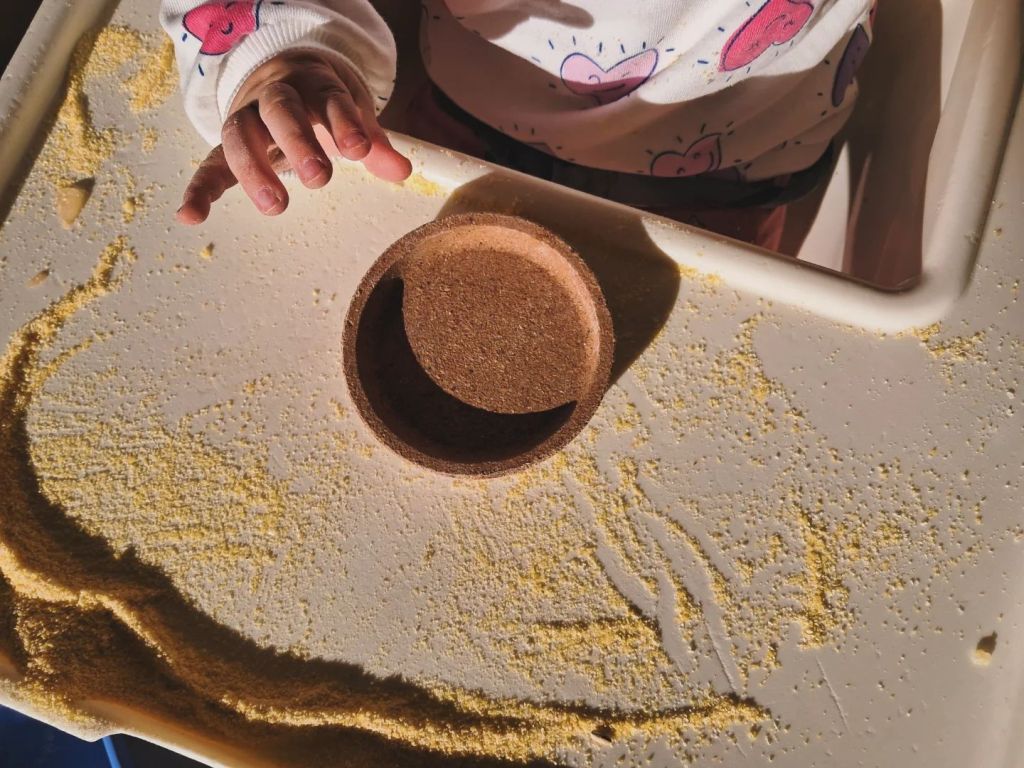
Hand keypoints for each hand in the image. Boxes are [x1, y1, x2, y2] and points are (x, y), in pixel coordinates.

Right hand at [177, 51, 411, 224]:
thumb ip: (374, 143)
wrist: (283, 75)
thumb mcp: (352, 115)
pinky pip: (209, 163)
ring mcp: (247, 118)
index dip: (343, 122)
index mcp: (312, 83)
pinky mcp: (227, 146)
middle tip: (320, 178)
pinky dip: (199, 189)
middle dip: (299, 142)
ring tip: (276, 206)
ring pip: (241, 133)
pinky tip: (190, 216)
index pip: (328, 98)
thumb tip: (402, 171)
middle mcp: (275, 95)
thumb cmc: (322, 102)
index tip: (359, 150)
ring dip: (255, 169)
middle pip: (280, 110)